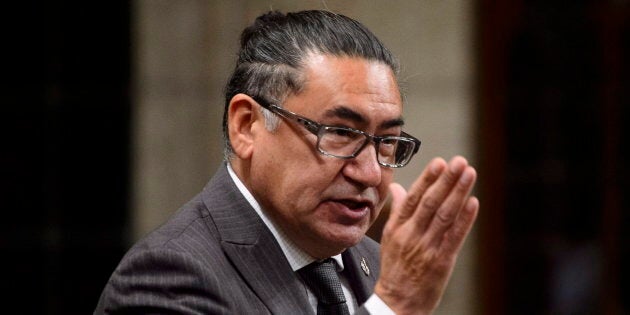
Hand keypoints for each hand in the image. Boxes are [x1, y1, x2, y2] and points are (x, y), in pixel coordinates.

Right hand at [375, 156, 478, 314]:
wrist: (397, 302)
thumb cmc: (394, 268)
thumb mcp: (389, 237)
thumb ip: (397, 211)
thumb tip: (399, 188)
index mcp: (398, 227)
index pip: (413, 198)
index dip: (427, 179)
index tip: (439, 162)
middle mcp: (412, 235)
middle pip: (430, 203)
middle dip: (446, 180)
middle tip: (458, 162)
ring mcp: (427, 248)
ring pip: (444, 216)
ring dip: (458, 193)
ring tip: (469, 174)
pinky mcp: (441, 262)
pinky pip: (454, 237)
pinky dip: (465, 219)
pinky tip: (473, 203)